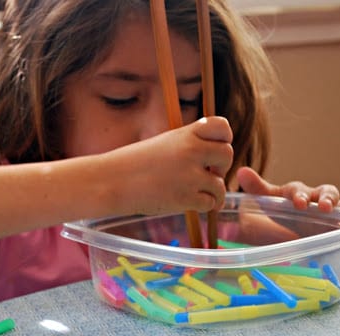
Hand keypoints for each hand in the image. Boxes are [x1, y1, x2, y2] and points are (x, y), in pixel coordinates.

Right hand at [106, 116, 232, 214]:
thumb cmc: (133, 164)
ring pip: (220, 184)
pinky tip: (192, 204)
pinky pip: (211, 203)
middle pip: (227, 155)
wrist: (111, 181)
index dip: (223, 138)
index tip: (212, 149)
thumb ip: (187, 144)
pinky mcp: (185, 198)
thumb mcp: (163, 143)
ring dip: (213, 191)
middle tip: (207, 173)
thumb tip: (211, 155)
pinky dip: (204, 206)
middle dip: (220, 166)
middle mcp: (191, 151)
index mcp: (185, 134)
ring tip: (198, 193)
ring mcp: (189, 176)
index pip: (222, 126)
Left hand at [236, 166, 339, 255]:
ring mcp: (335, 213)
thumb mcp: (271, 202)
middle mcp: (320, 199)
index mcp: (300, 193)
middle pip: (328, 192)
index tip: (298, 203)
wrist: (299, 224)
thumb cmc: (286, 209)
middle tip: (325, 207)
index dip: (300, 195)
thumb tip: (242, 171)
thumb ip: (258, 189)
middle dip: (328, 198)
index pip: (300, 189)